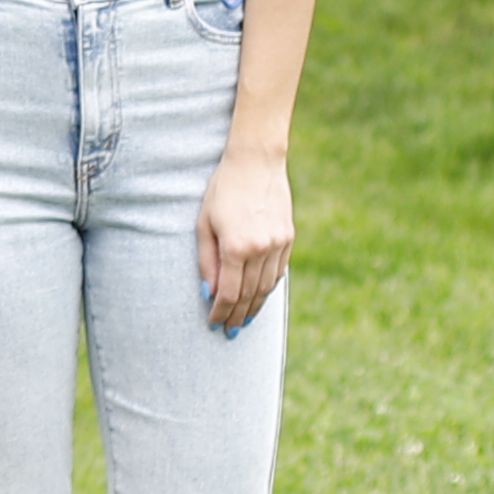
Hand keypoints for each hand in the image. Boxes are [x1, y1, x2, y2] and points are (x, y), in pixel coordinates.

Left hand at [198, 154, 294, 329]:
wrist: (256, 162)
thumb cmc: (222, 189)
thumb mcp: (204, 223)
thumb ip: (206, 261)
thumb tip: (208, 293)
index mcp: (235, 247)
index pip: (228, 293)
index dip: (220, 312)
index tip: (214, 324)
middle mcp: (260, 249)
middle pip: (249, 295)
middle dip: (237, 316)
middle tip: (229, 332)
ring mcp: (278, 244)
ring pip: (266, 287)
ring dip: (255, 307)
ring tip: (244, 320)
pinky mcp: (288, 238)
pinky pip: (278, 272)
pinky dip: (268, 288)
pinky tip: (259, 297)